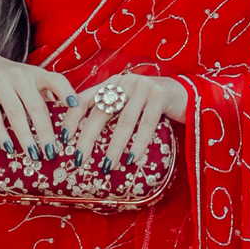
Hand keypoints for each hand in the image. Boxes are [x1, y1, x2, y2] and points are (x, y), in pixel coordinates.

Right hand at [0, 48, 73, 158]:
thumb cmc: (9, 79)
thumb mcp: (28, 81)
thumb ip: (45, 96)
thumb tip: (66, 123)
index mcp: (35, 74)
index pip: (56, 80)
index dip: (66, 92)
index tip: (75, 106)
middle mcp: (19, 75)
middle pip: (36, 106)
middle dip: (45, 132)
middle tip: (52, 153)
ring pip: (16, 113)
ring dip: (26, 137)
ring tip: (33, 155)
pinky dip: (2, 134)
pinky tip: (9, 148)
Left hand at [63, 71, 188, 171]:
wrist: (187, 93)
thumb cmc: (153, 105)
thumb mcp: (128, 104)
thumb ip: (110, 112)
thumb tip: (85, 140)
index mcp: (112, 83)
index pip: (84, 99)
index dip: (71, 118)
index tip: (63, 139)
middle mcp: (125, 82)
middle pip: (101, 112)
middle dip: (88, 138)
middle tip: (79, 160)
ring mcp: (143, 88)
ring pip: (124, 121)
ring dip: (114, 146)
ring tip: (106, 166)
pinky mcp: (160, 96)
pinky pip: (146, 124)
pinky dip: (138, 144)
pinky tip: (131, 159)